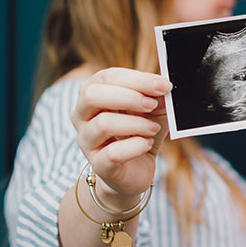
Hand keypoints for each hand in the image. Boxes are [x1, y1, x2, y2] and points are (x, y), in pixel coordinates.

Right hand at [71, 67, 171, 209]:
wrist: (136, 170)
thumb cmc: (140, 132)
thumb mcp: (153, 110)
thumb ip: (156, 96)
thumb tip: (163, 85)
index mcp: (92, 93)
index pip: (107, 77)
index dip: (137, 79)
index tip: (163, 85)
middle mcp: (82, 115)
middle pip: (92, 95)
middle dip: (129, 97)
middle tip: (152, 104)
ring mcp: (86, 141)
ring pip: (103, 124)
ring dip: (136, 123)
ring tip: (153, 128)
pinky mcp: (98, 164)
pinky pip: (113, 153)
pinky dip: (136, 146)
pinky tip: (146, 144)